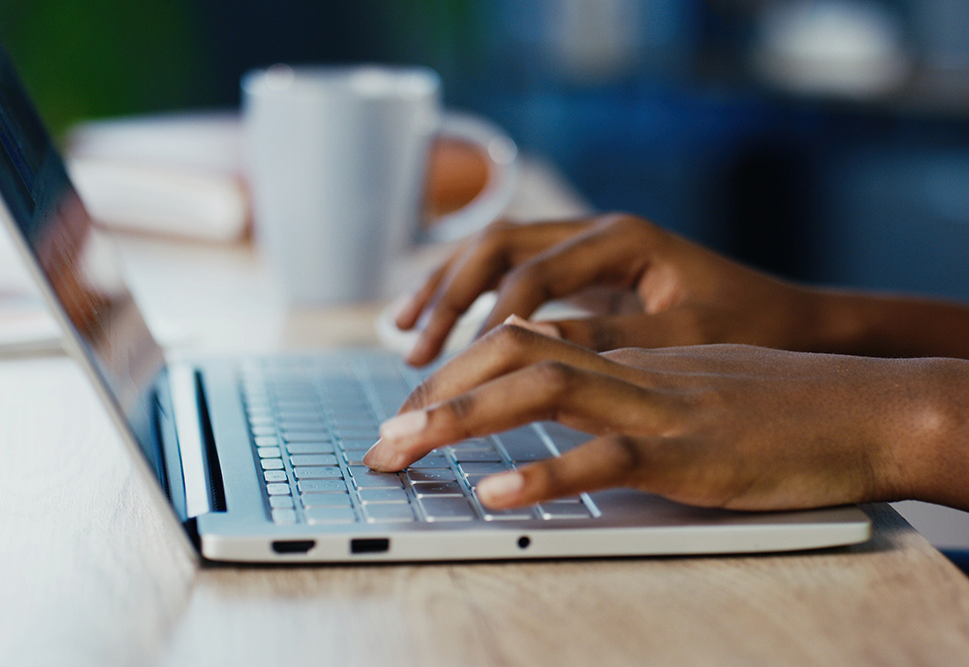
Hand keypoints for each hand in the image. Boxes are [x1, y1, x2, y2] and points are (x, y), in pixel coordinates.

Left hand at [366, 322, 968, 511]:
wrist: (866, 406)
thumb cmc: (780, 405)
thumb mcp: (687, 388)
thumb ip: (626, 394)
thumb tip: (568, 420)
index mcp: (626, 354)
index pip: (522, 342)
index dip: (456, 371)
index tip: (409, 411)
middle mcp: (631, 369)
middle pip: (512, 353)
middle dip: (436, 391)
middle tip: (381, 439)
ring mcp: (659, 406)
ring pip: (544, 390)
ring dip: (463, 419)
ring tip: (403, 449)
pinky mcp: (691, 452)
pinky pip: (608, 456)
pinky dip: (548, 475)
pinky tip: (497, 495)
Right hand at [396, 214, 823, 366]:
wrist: (791, 319)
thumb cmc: (751, 326)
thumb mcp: (684, 337)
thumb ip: (609, 338)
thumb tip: (527, 349)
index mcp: (623, 238)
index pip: (533, 272)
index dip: (488, 318)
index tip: (455, 366)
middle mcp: (596, 232)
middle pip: (497, 247)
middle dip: (448, 297)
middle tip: (413, 350)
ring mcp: (586, 250)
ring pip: (493, 255)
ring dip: (445, 292)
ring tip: (404, 336)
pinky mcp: (582, 276)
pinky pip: (509, 278)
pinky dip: (470, 302)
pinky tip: (443, 332)